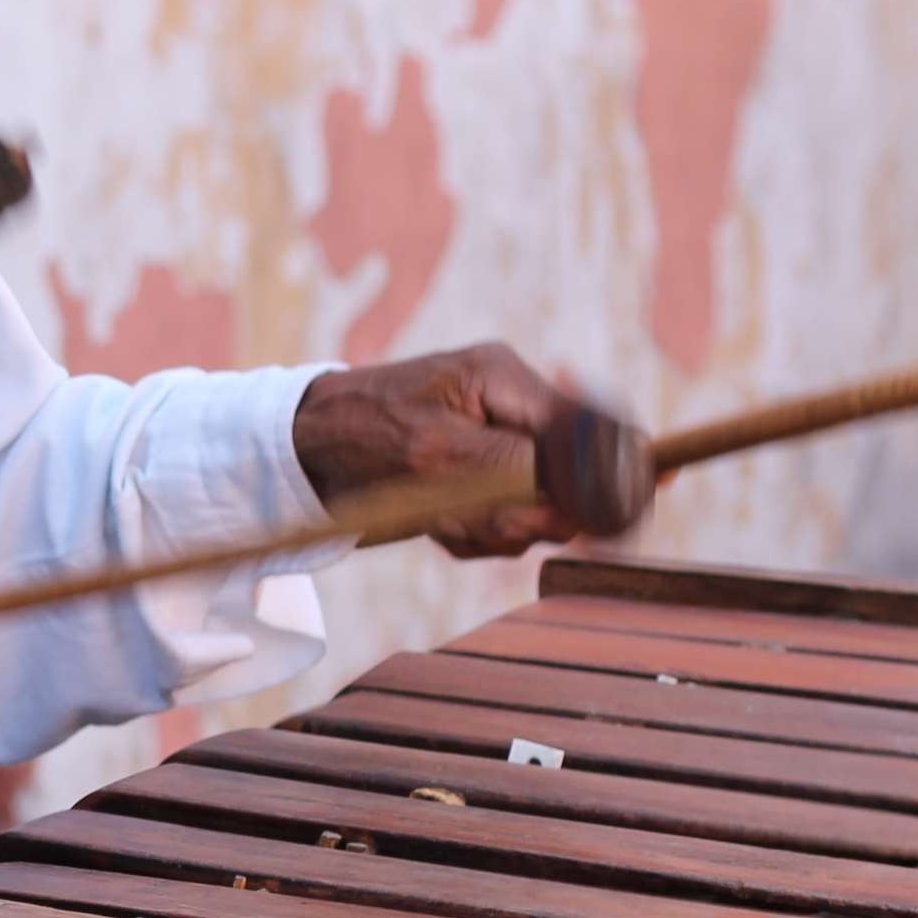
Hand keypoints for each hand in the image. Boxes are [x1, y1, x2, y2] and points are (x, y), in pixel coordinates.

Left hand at [293, 344, 638, 556]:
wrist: (300, 447)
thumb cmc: (359, 433)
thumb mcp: (435, 451)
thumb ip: (515, 468)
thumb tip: (592, 490)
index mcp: (507, 381)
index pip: (591, 430)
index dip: (611, 475)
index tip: (616, 519)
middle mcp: (512, 411)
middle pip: (570, 481)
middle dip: (524, 514)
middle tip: (470, 521)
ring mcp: (498, 446)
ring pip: (536, 512)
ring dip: (490, 530)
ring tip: (438, 519)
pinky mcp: (481, 480)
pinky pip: (501, 526)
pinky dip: (470, 536)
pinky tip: (435, 525)